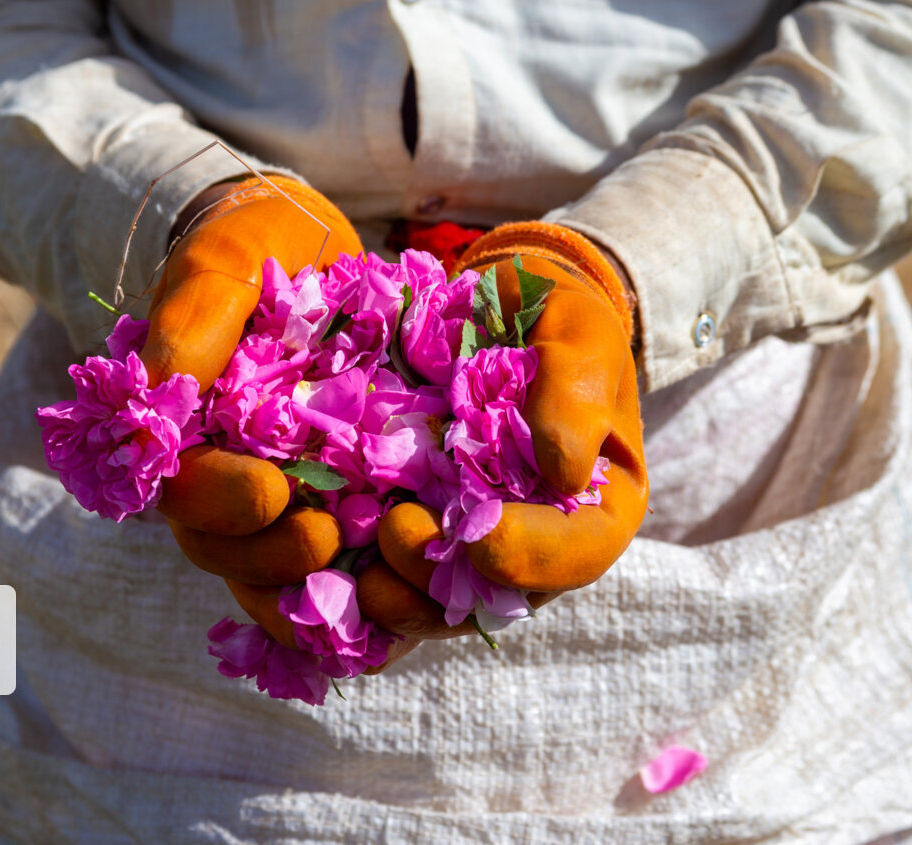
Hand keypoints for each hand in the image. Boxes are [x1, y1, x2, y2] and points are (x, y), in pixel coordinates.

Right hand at [140, 176, 360, 580]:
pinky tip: (411, 602)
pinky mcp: (348, 504)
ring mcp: (288, 501)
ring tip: (381, 588)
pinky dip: (372, 601)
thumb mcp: (223, 264)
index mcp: (189, 435)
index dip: (223, 503)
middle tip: (327, 538)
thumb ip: (191, 320)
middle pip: (232, 555)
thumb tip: (155, 388)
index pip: (188, 492)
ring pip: (287, 582)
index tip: (271, 491)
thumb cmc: (255, 248)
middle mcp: (230, 481)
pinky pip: (348, 575)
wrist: (310, 248)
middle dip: (274, 559)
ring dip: (326, 598)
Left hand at [357, 221, 648, 642]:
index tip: (484, 535)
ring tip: (351, 568)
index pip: (578, 553)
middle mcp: (534, 543)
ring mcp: (471, 545)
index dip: (533, 557)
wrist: (500, 311)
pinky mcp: (417, 531)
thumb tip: (566, 472)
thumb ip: (576, 395)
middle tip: (396, 533)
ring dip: (391, 592)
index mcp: (594, 507)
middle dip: (441, 581)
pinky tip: (317, 561)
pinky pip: (389, 574)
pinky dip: (354, 576)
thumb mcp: (581, 339)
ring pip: (434, 600)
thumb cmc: (554, 325)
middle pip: (495, 594)